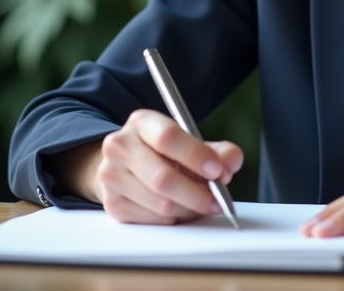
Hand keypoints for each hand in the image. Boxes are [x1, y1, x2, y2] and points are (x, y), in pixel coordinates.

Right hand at [94, 108, 242, 224]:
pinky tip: (179, 208)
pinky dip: (174, 219)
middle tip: (217, 200)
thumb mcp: (190, 143)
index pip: (167, 137)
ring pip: (160, 203)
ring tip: (200, 203)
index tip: (217, 170)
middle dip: (197, 193)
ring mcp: (112, 176)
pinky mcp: (112, 204)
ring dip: (188, 209)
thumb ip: (217, 150)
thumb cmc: (163, 153)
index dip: (195, 155)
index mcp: (142, 123)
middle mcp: (120, 146)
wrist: (125, 165)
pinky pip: (153, 220)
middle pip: (162, 177)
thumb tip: (231, 161)